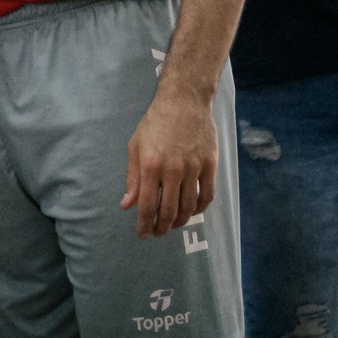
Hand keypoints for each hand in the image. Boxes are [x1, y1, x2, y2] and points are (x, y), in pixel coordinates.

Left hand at [122, 89, 217, 237]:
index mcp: (151, 165)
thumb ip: (132, 178)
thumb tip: (127, 205)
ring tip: (172, 225)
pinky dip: (199, 209)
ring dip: (181, 221)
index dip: (145, 224)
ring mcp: (194, 169)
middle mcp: (173, 170)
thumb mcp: (135, 146)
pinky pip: (207, 196)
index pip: (148, 204)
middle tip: (157, 233)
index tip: (142, 234)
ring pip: (189, 207)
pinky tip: (192, 212)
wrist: (184, 102)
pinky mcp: (210, 166)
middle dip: (161, 227)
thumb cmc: (155, 123)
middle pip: (170, 210)